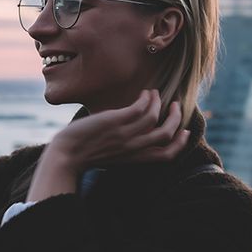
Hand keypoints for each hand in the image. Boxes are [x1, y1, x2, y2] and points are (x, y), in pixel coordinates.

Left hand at [53, 89, 189, 169]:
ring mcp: (125, 135)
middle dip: (176, 118)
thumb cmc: (85, 153)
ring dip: (159, 102)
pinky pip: (140, 107)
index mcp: (135, 158)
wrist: (66, 155)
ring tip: (155, 93)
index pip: (167, 155)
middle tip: (175, 105)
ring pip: (155, 117)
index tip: (185, 131)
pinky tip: (144, 93)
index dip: (180, 143)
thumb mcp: (112, 155)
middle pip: (167, 134)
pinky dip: (147, 98)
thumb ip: (126, 147)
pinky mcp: (116, 122)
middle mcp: (133, 148)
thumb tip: (132, 132)